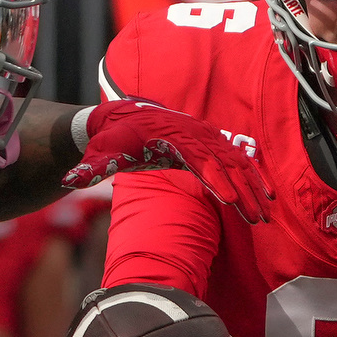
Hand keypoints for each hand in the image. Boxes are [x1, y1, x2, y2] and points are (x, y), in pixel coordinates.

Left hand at [63, 100, 273, 221]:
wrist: (125, 116)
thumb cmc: (114, 138)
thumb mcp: (101, 152)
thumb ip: (90, 169)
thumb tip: (69, 180)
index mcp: (174, 138)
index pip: (200, 161)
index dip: (216, 181)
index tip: (231, 201)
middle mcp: (195, 136)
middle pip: (225, 166)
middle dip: (244, 193)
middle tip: (257, 219)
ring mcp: (206, 138)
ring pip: (237, 164)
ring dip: (254, 188)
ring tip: (266, 214)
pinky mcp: (211, 143)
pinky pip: (238, 160)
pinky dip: (254, 176)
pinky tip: (266, 196)